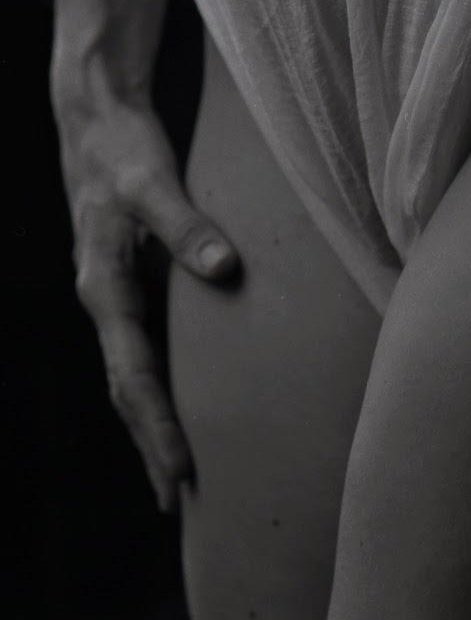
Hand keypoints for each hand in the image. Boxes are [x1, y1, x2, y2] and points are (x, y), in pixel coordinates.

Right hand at [53, 75, 238, 512]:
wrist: (97, 118)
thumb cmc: (123, 149)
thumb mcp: (153, 183)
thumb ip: (187, 225)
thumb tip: (225, 268)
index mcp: (104, 287)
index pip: (132, 374)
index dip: (156, 424)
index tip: (181, 469)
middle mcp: (105, 299)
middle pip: (126, 389)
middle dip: (149, 444)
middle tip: (177, 501)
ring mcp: (117, 293)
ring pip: (132, 373)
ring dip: (150, 423)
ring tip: (177, 474)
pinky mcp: (133, 280)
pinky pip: (144, 347)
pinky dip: (159, 385)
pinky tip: (180, 401)